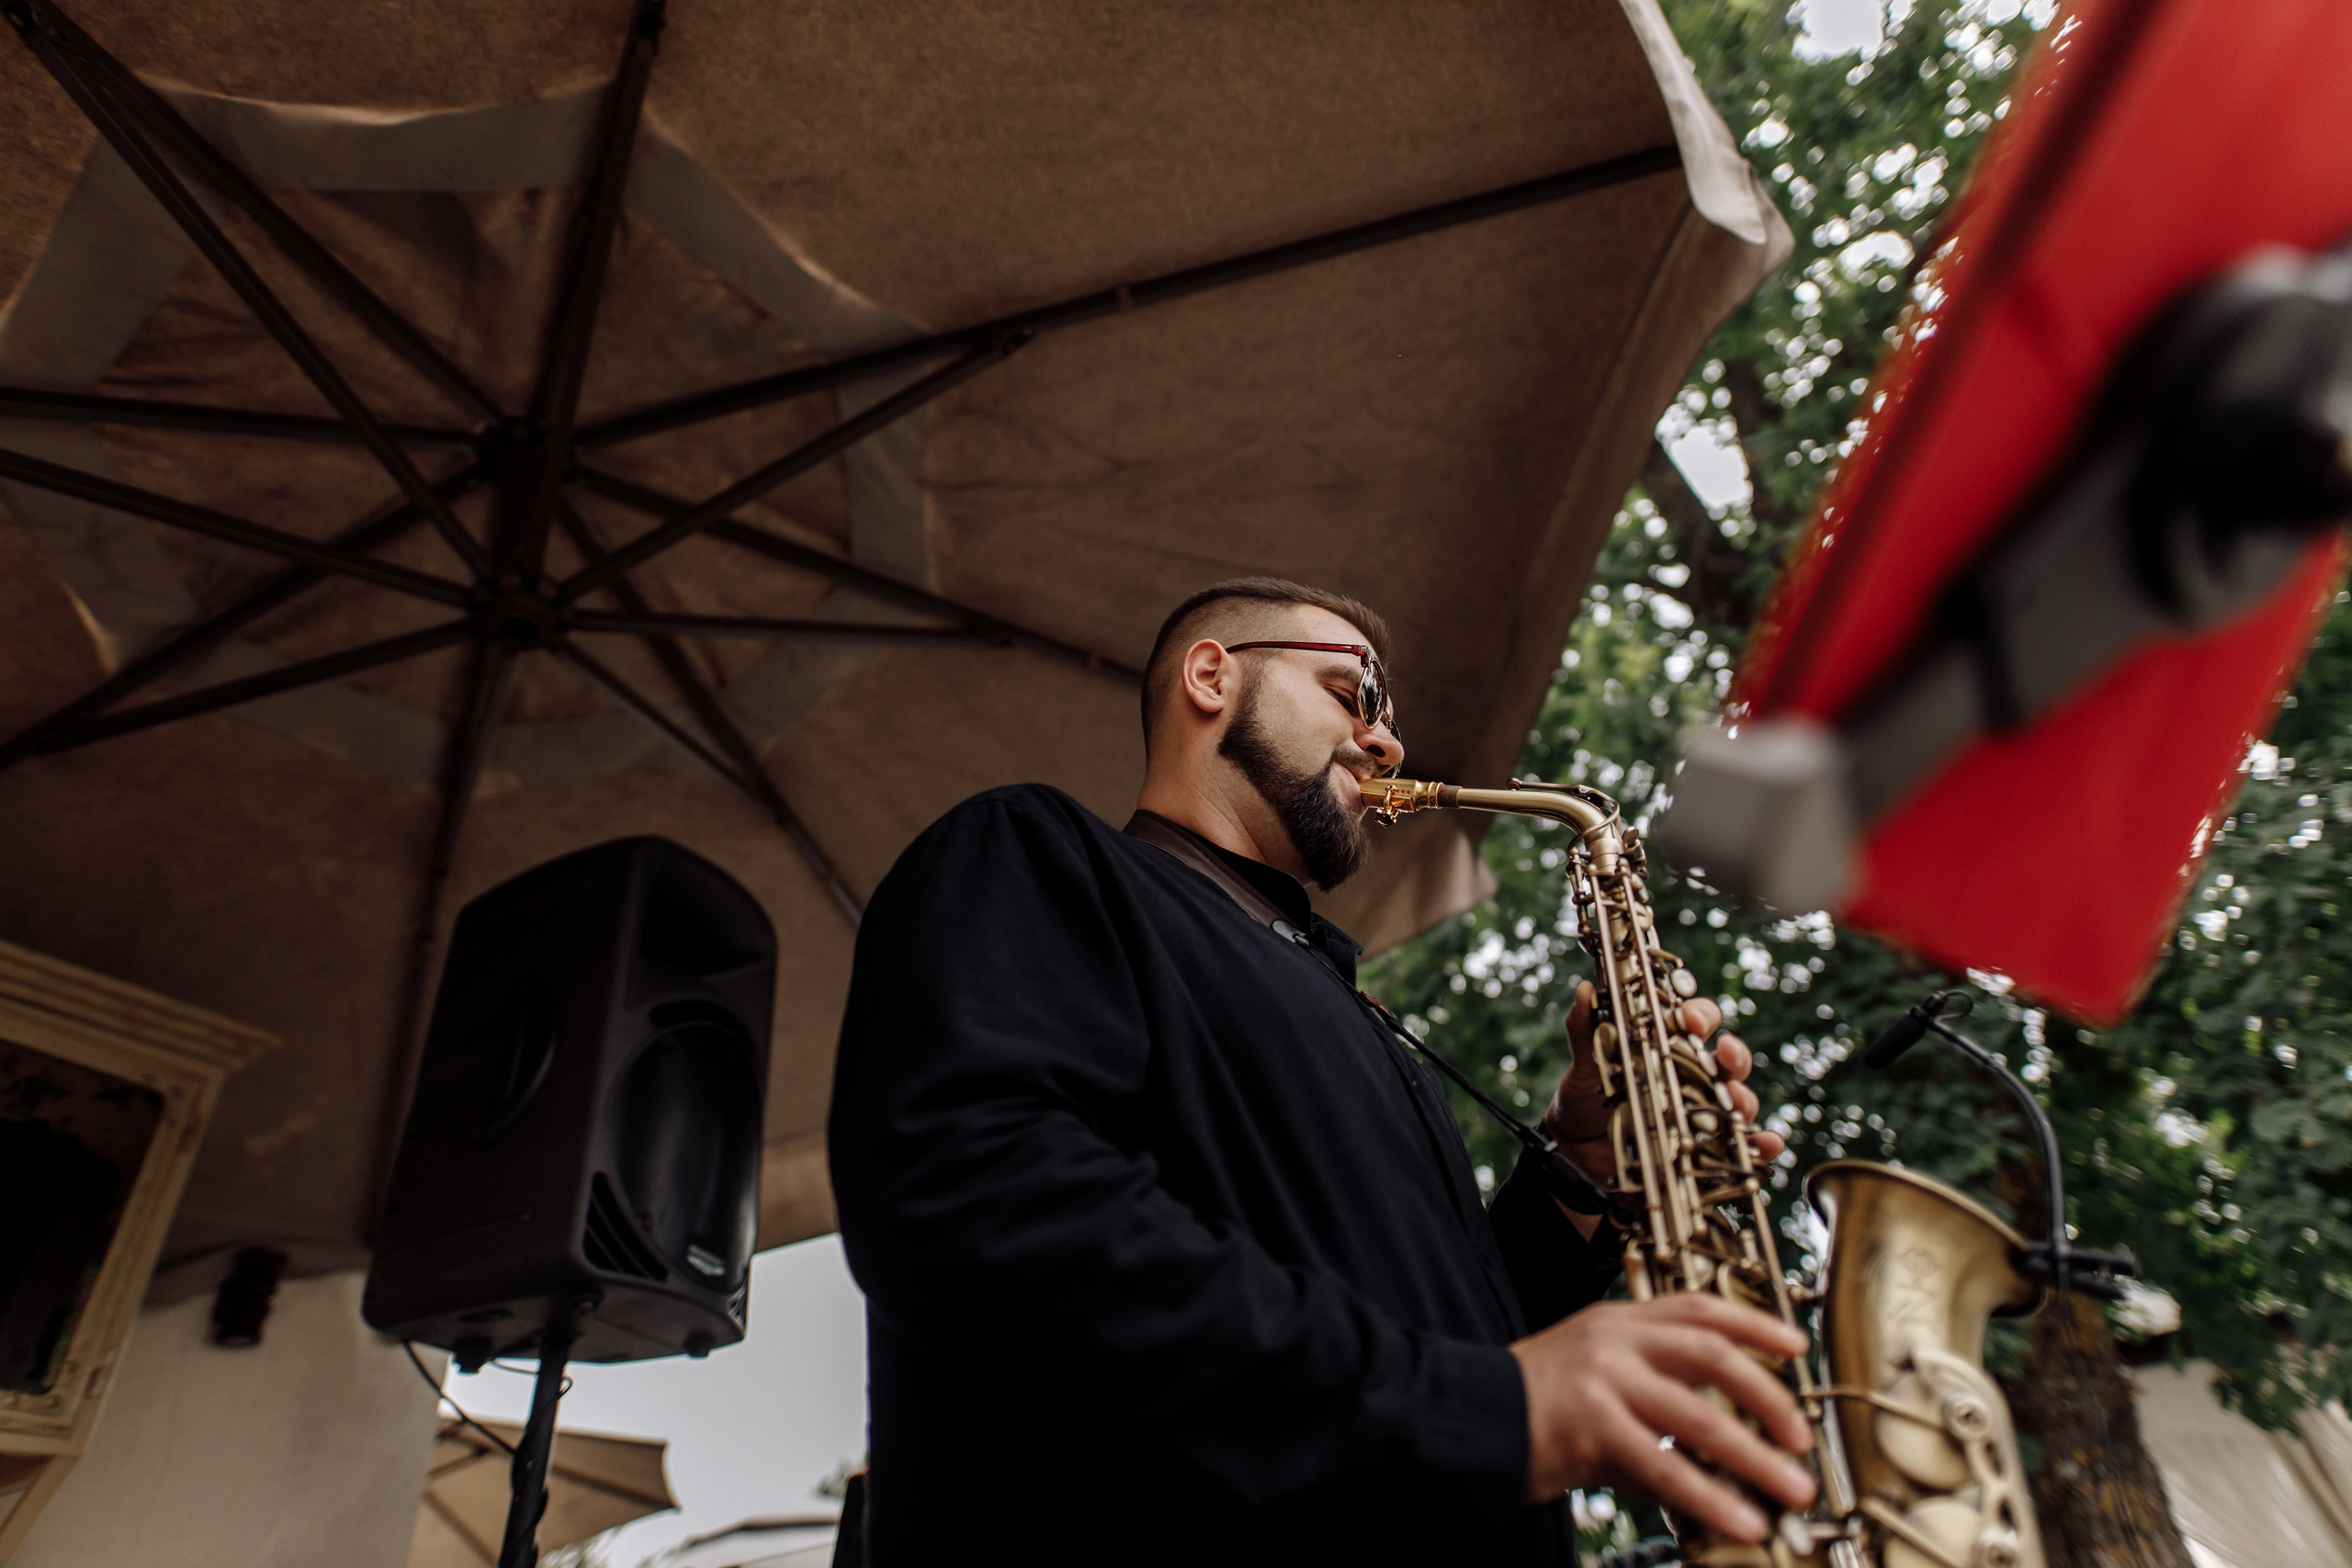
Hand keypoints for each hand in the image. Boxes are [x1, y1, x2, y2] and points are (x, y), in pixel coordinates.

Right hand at [1511, 1293, 1815, 1539]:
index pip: (1698, 1307)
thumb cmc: (1528, 1404)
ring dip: (1756, 1457)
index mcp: (1617, 1321)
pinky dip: (1711, 1498)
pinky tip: (1739, 1521)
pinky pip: (1666, 1468)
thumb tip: (1714, 1454)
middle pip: (1713, 1355)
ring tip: (1792, 1488)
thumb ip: (1651, 1401)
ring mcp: (1604, 1380)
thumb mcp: (1593, 1379)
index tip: (1796, 1346)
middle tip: (1801, 1437)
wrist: (1464, 1417)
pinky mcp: (1593, 1426)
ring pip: (1701, 1416)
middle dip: (1770, 1398)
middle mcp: (1614, 1340)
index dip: (1755, 1324)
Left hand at [1545, 981, 1785, 1185]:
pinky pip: (1738, 1146)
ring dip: (1744, 1098)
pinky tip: (1767, 1145)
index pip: (1696, 1022)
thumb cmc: (1586, 1095)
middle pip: (1727, 1059)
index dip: (1700, 1016)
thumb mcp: (1585, 1062)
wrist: (1575, 1148)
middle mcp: (1691, 1075)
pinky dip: (1759, 1145)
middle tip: (1725, 1054)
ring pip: (1737, 1100)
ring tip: (1737, 1103)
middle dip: (1733, 1054)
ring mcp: (1700, 1111)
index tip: (1690, 1019)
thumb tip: (1585, 989)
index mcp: (1668, 1045)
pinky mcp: (1702, 1146)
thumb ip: (1586, 1028)